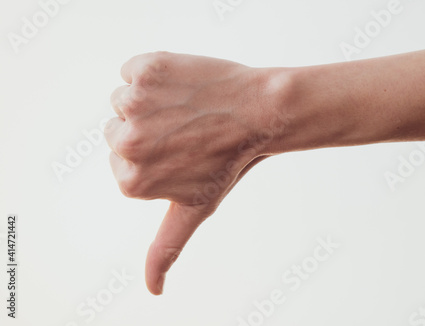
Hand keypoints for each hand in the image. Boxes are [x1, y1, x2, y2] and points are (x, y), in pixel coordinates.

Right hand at [105, 52, 290, 294]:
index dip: (153, 155)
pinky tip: (184, 87)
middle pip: (119, 130)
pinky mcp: (146, 68)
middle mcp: (124, 143)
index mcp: (129, 180)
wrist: (260, 115)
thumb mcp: (194, 210)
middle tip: (187, 132)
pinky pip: (132, 69)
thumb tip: (153, 292)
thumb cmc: (228, 163)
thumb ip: (166, 249)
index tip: (182, 155)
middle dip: (150, 130)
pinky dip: (154, 72)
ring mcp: (133, 103)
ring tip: (187, 111)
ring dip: (153, 102)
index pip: (122, 161)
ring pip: (125, 100)